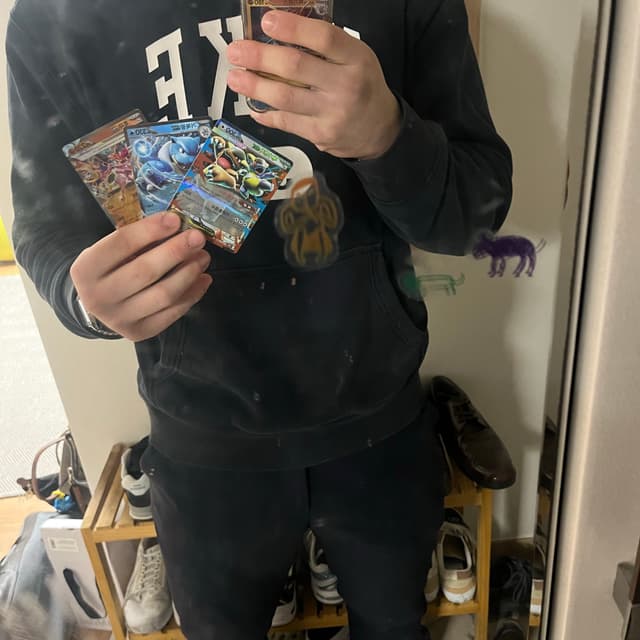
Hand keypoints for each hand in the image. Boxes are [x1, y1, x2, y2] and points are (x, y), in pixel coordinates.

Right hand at [70, 213, 212, 340]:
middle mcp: (98, 297)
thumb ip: (138, 239)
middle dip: (176, 251)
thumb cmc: (110, 268)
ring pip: (163, 295)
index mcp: (86, 269)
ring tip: (203, 257)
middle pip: (145, 272)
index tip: (175, 219)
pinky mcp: (140, 332)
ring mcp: (119, 319)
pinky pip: (173, 313)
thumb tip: (177, 225)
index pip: (121, 244)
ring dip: (189, 273)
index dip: (150, 230)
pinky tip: (203, 278)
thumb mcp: (111, 250)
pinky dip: (193, 294)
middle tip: (197, 238)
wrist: (99, 303)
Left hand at [227, 10, 400, 159]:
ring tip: (235, 78)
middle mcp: (346, 86)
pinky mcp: (321, 135)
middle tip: (236, 51)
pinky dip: (266, 113)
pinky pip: (287, 122)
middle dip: (260, 57)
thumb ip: (327, 47)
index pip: (323, 38)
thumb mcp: (356, 58)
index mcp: (356, 59)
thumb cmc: (362, 86)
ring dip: (254, 86)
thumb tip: (280, 32)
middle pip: (296, 67)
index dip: (292, 27)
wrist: (380, 130)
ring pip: (286, 98)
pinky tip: (253, 104)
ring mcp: (332, 113)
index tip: (267, 21)